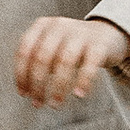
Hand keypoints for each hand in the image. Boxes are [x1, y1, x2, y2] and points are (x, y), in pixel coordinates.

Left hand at [14, 16, 129, 109]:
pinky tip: (79, 95)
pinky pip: (90, 64)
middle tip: (38, 103)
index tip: (24, 94)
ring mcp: (80, 33)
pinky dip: (83, 81)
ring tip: (56, 104)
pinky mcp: (99, 44)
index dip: (22, 74)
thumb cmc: (72, 46)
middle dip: (37, 84)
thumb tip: (25, 91)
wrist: (107, 33)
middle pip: (42, 57)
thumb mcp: (51, 46)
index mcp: (42, 25)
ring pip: (64, 61)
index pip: (25, 51)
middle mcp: (59, 26)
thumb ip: (36, 61)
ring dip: (58, 87)